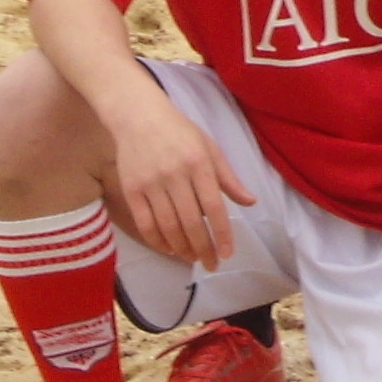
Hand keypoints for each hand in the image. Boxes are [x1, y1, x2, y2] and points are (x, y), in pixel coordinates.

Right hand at [100, 91, 253, 268]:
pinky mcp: (131, 190)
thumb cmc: (181, 132)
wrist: (139, 117)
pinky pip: (145, 223)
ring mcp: (151, 184)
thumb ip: (229, 178)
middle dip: (203, 248)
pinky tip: (169, 249)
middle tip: (211, 264)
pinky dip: (158, 241)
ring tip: (193, 258)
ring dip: (181, 248)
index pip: (213, 207)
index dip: (221, 234)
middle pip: (190, 222)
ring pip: (167, 227)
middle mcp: (175, 175)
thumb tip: (250, 202)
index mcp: (199, 163)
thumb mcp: (211, 148)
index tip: (227, 254)